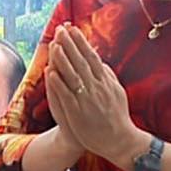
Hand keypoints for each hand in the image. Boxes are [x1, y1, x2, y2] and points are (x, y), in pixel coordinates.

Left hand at [44, 24, 141, 162]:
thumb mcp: (117, 92)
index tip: (72, 29)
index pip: (91, 56)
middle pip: (81, 62)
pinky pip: (66, 96)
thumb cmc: (117, 116)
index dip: (81, 42)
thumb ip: (108, 76)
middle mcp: (97, 88)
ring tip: (54, 44)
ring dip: (62, 59)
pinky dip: (58, 84)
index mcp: (106, 81)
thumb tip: (99, 61)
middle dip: (70, 44)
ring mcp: (87, 100)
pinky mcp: (78, 113)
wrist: (119, 141)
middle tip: (60, 29)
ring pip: (73, 76)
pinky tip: (50, 72)